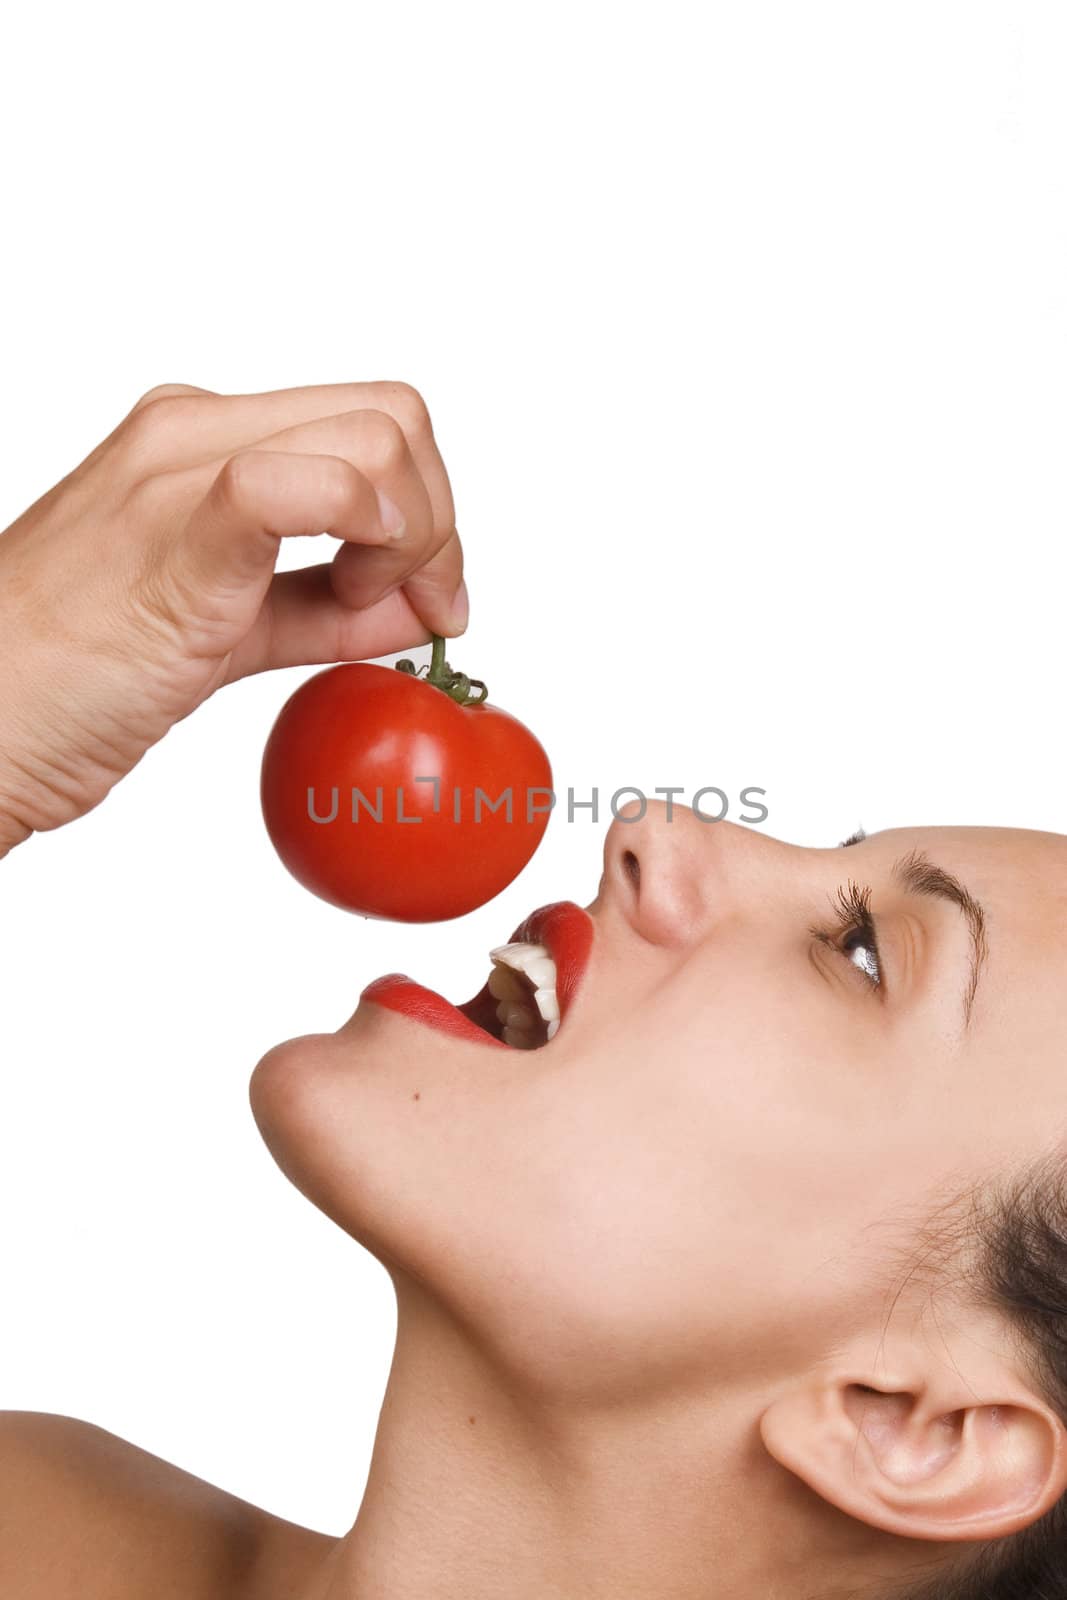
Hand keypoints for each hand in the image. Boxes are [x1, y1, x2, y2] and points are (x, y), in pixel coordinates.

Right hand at [0, 381, 466, 854]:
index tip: (431, 599)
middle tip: (420, 608)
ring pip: (379, 436)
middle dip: (439, 520)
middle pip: (393, 416)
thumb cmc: (74, 682)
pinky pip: (309, 482)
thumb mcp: (230, 634)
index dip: (430, 511)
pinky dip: (371, 530)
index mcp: (199, 442)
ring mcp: (181, 468)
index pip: (370, 424)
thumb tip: (420, 604)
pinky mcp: (179, 530)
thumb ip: (326, 610)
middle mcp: (192, 432)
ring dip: (413, 535)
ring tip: (361, 608)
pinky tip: (356, 593)